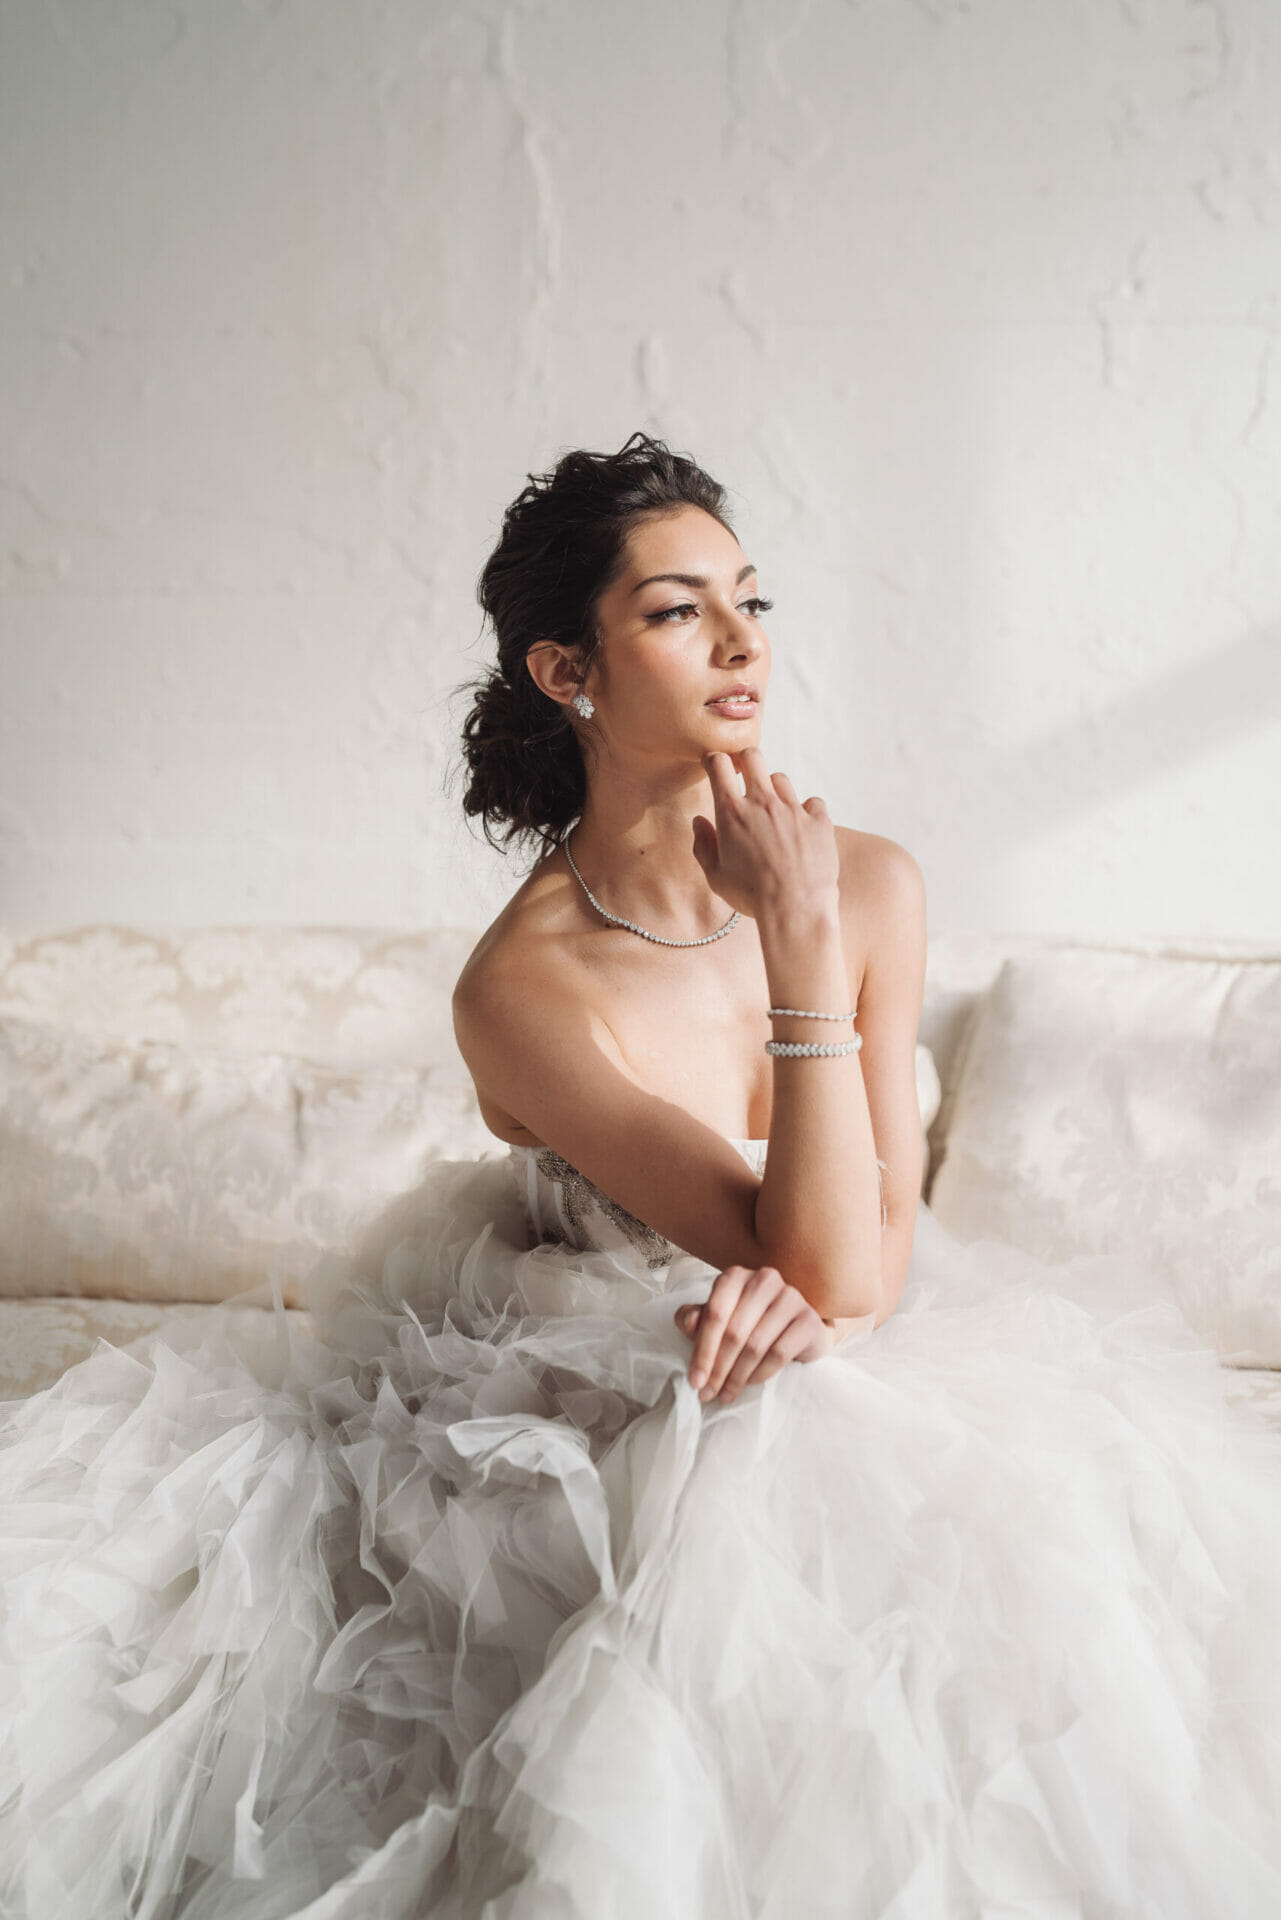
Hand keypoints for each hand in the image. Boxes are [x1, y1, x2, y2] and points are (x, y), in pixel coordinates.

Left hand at [673, 1266, 836, 1404]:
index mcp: (736, 1276)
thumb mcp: (718, 1318)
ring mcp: (790, 1297)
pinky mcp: (808, 1319)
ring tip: (726, 1394)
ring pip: (756, 1345)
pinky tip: (750, 1384)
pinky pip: (779, 1353)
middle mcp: (764, 1279)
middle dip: (718, 1369)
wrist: (797, 1328)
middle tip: (708, 1394)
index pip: (715, 1313)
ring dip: (737, 1377)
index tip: (695, 1380)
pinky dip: (761, 1374)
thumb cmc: (750, 1322)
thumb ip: (695, 1318)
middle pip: (734, 1332)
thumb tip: (688, 1323)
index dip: (702, 1350)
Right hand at [691, 748, 838, 924]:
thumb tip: (699, 822)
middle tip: (744, 776)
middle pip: (753, 756)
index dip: (714, 760)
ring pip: (781, 779)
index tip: (714, 766)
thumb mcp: (715, 876)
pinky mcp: (819, 820)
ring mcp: (793, 809)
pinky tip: (802, 829)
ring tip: (774, 815)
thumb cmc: (751, 896)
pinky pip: (812, 802)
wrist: (795, 909)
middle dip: (745, 760)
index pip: (719, 765)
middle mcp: (763, 803)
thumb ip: (703, 845)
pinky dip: (806, 811)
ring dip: (774, 791)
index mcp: (732, 813)